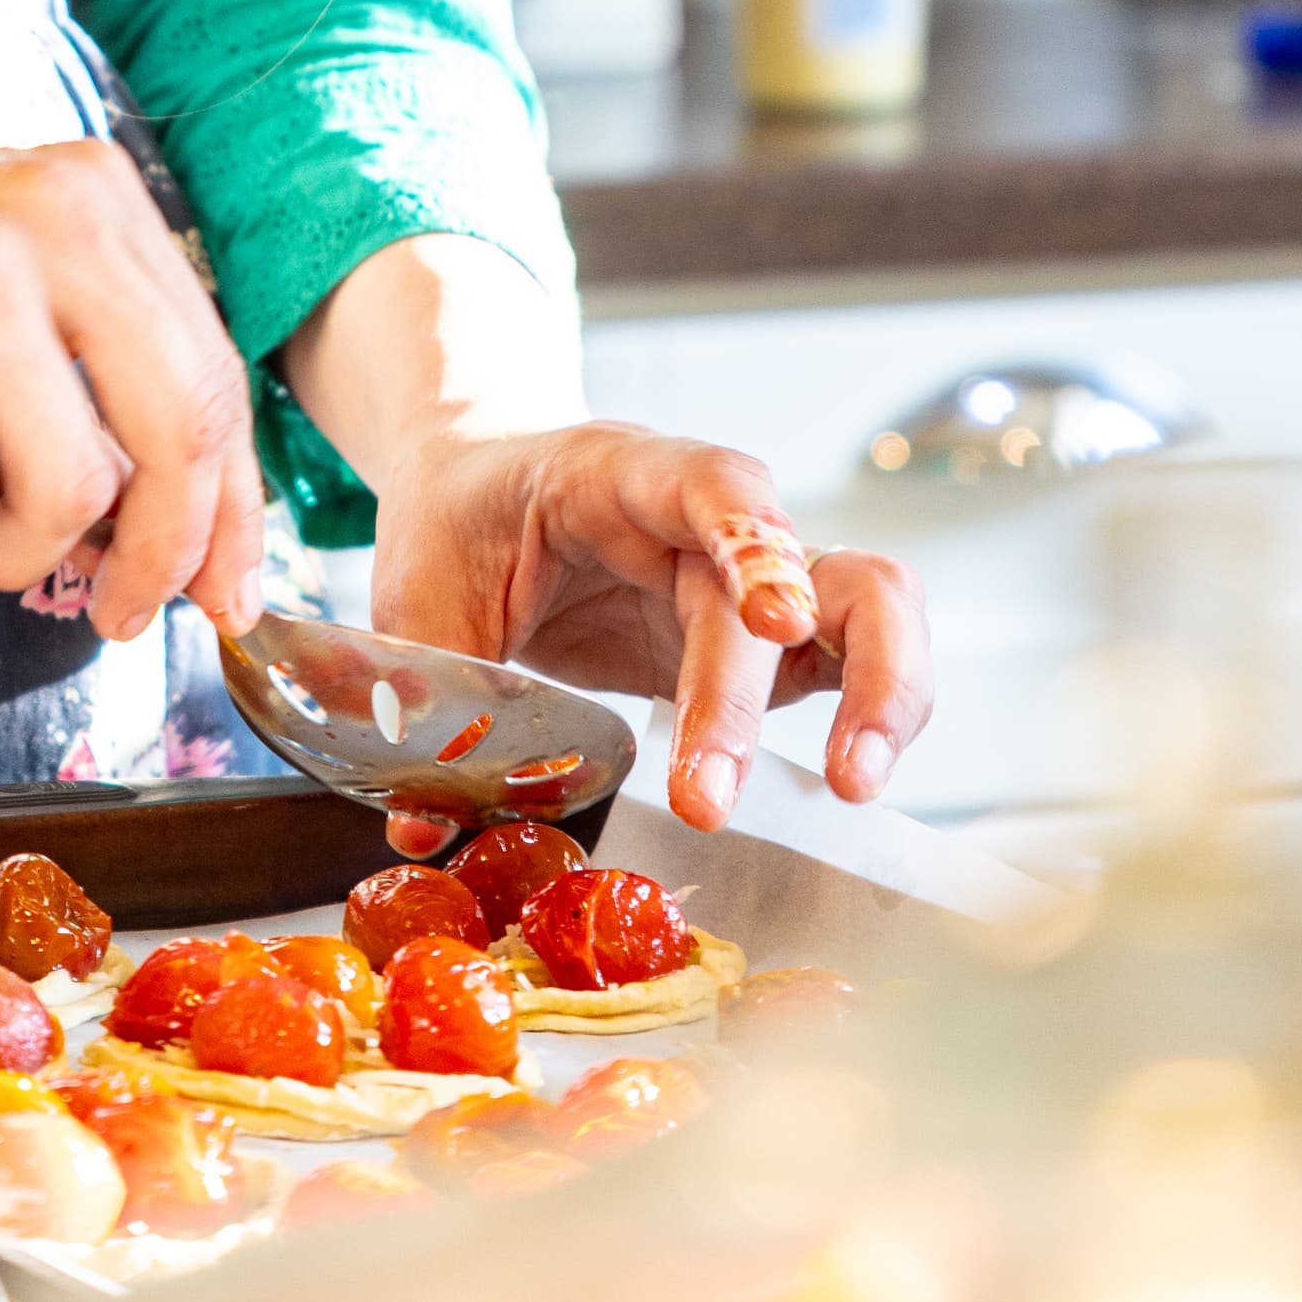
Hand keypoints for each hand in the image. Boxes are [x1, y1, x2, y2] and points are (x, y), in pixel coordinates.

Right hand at [0, 113, 261, 654]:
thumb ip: (76, 372)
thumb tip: (174, 538)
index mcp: (90, 194)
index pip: (211, 375)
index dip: (230, 509)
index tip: (223, 595)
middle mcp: (51, 212)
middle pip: (180, 436)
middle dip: (154, 558)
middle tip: (108, 615)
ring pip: (69, 491)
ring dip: (0, 546)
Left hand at [367, 417, 929, 838]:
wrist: (481, 488)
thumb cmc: (460, 525)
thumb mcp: (418, 593)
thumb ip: (428, 693)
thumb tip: (423, 824)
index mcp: (615, 476)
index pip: (708, 481)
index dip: (752, 540)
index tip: (772, 622)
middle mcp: (707, 518)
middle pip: (779, 577)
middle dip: (746, 697)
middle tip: (706, 801)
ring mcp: (751, 576)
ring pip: (869, 599)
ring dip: (883, 685)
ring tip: (855, 782)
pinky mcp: (770, 642)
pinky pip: (853, 657)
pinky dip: (871, 712)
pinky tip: (847, 778)